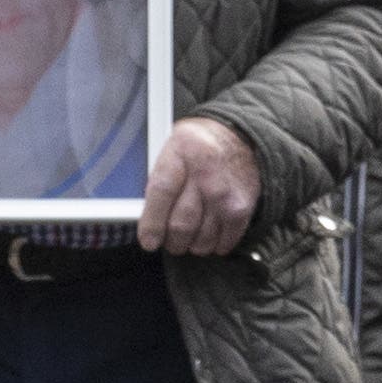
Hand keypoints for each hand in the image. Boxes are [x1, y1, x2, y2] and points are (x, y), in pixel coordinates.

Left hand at [137, 116, 261, 254]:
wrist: (237, 137)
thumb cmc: (197, 148)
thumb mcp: (170, 150)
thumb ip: (156, 179)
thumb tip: (140, 215)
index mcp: (180, 155)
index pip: (161, 194)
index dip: (152, 224)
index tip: (149, 241)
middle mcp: (204, 176)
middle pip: (181, 224)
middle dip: (172, 241)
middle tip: (170, 240)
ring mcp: (224, 195)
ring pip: (201, 239)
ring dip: (192, 245)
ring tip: (189, 237)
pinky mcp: (241, 209)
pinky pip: (224, 242)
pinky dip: (214, 245)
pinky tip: (209, 236)